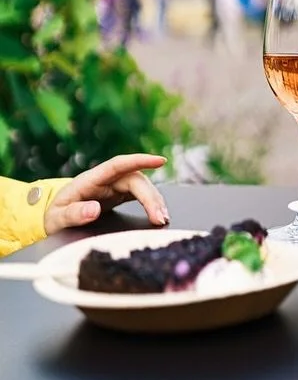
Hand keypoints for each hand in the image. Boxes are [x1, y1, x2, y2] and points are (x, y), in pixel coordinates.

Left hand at [44, 154, 169, 235]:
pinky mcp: (119, 194)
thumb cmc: (54, 215)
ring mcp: (114, 186)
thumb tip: (93, 209)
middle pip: (135, 179)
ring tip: (162, 219)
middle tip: (159, 218)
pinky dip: (151, 204)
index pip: (118, 164)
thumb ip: (73, 214)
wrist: (54, 217)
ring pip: (141, 187)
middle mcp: (106, 180)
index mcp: (90, 179)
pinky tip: (158, 215)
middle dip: (150, 197)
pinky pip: (140, 194)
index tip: (159, 161)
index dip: (139, 160)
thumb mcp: (57, 218)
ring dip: (154, 201)